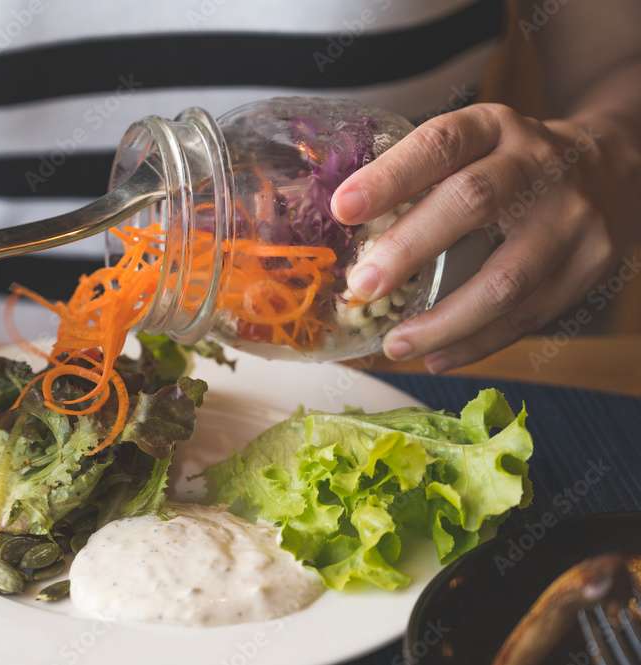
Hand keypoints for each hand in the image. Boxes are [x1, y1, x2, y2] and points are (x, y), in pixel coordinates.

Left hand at [331, 103, 636, 371]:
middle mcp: (537, 165)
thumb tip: (342, 230)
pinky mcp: (590, 266)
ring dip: (444, 321)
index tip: (343, 208)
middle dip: (410, 248)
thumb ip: (421, 177)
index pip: (440, 143)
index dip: (390, 176)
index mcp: (494, 128)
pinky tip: (436, 358)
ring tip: (396, 345)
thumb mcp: (473, 146)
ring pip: (505, 279)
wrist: (612, 167)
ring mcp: (570, 218)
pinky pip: (528, 317)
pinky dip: (477, 343)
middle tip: (362, 287)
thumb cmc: (511, 164)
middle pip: (472, 203)